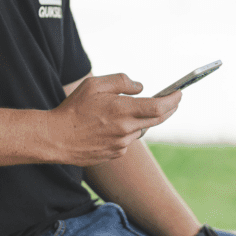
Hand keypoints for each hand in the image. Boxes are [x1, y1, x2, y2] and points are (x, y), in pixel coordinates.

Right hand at [47, 73, 180, 165]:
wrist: (56, 138)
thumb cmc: (73, 108)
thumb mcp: (94, 85)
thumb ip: (121, 82)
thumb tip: (141, 88)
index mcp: (122, 110)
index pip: (159, 107)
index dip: (173, 100)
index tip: (180, 93)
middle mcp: (125, 129)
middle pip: (157, 120)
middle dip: (168, 109)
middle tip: (173, 99)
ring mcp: (122, 144)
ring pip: (140, 129)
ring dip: (140, 120)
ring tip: (120, 112)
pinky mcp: (116, 154)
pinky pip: (128, 140)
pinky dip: (126, 131)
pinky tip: (108, 127)